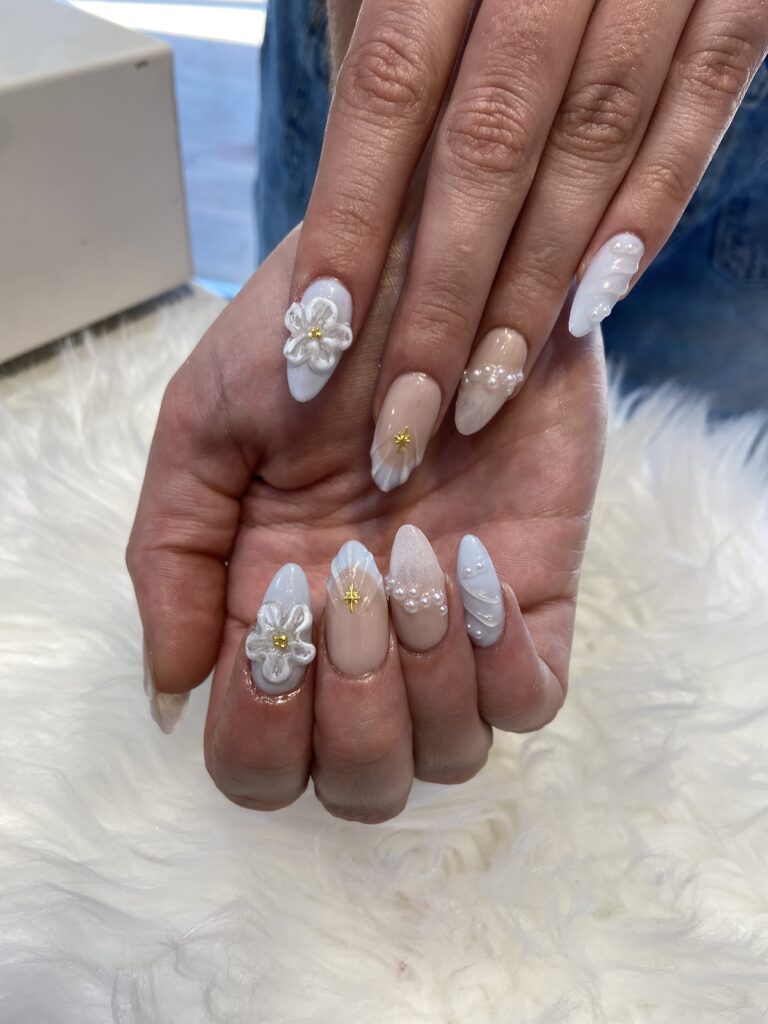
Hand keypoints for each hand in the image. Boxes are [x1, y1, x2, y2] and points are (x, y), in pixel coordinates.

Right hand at [126, 216, 605, 822]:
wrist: (431, 266)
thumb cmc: (312, 337)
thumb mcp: (206, 426)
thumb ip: (171, 559)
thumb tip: (171, 697)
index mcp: (271, 620)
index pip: (257, 761)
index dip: (261, 728)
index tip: (279, 621)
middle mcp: (362, 645)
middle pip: (357, 784)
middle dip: (352, 714)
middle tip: (351, 588)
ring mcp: (452, 631)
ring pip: (448, 758)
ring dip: (425, 684)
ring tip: (412, 559)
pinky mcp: (533, 599)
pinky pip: (532, 702)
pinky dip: (502, 666)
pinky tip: (476, 571)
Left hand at [288, 0, 765, 480]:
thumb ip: (376, 37)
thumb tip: (334, 167)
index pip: (386, 95)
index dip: (347, 222)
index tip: (316, 341)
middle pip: (488, 147)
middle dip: (441, 298)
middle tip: (404, 416)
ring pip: (591, 144)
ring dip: (536, 287)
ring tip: (484, 391)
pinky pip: (703, 107)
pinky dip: (650, 209)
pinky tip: (599, 304)